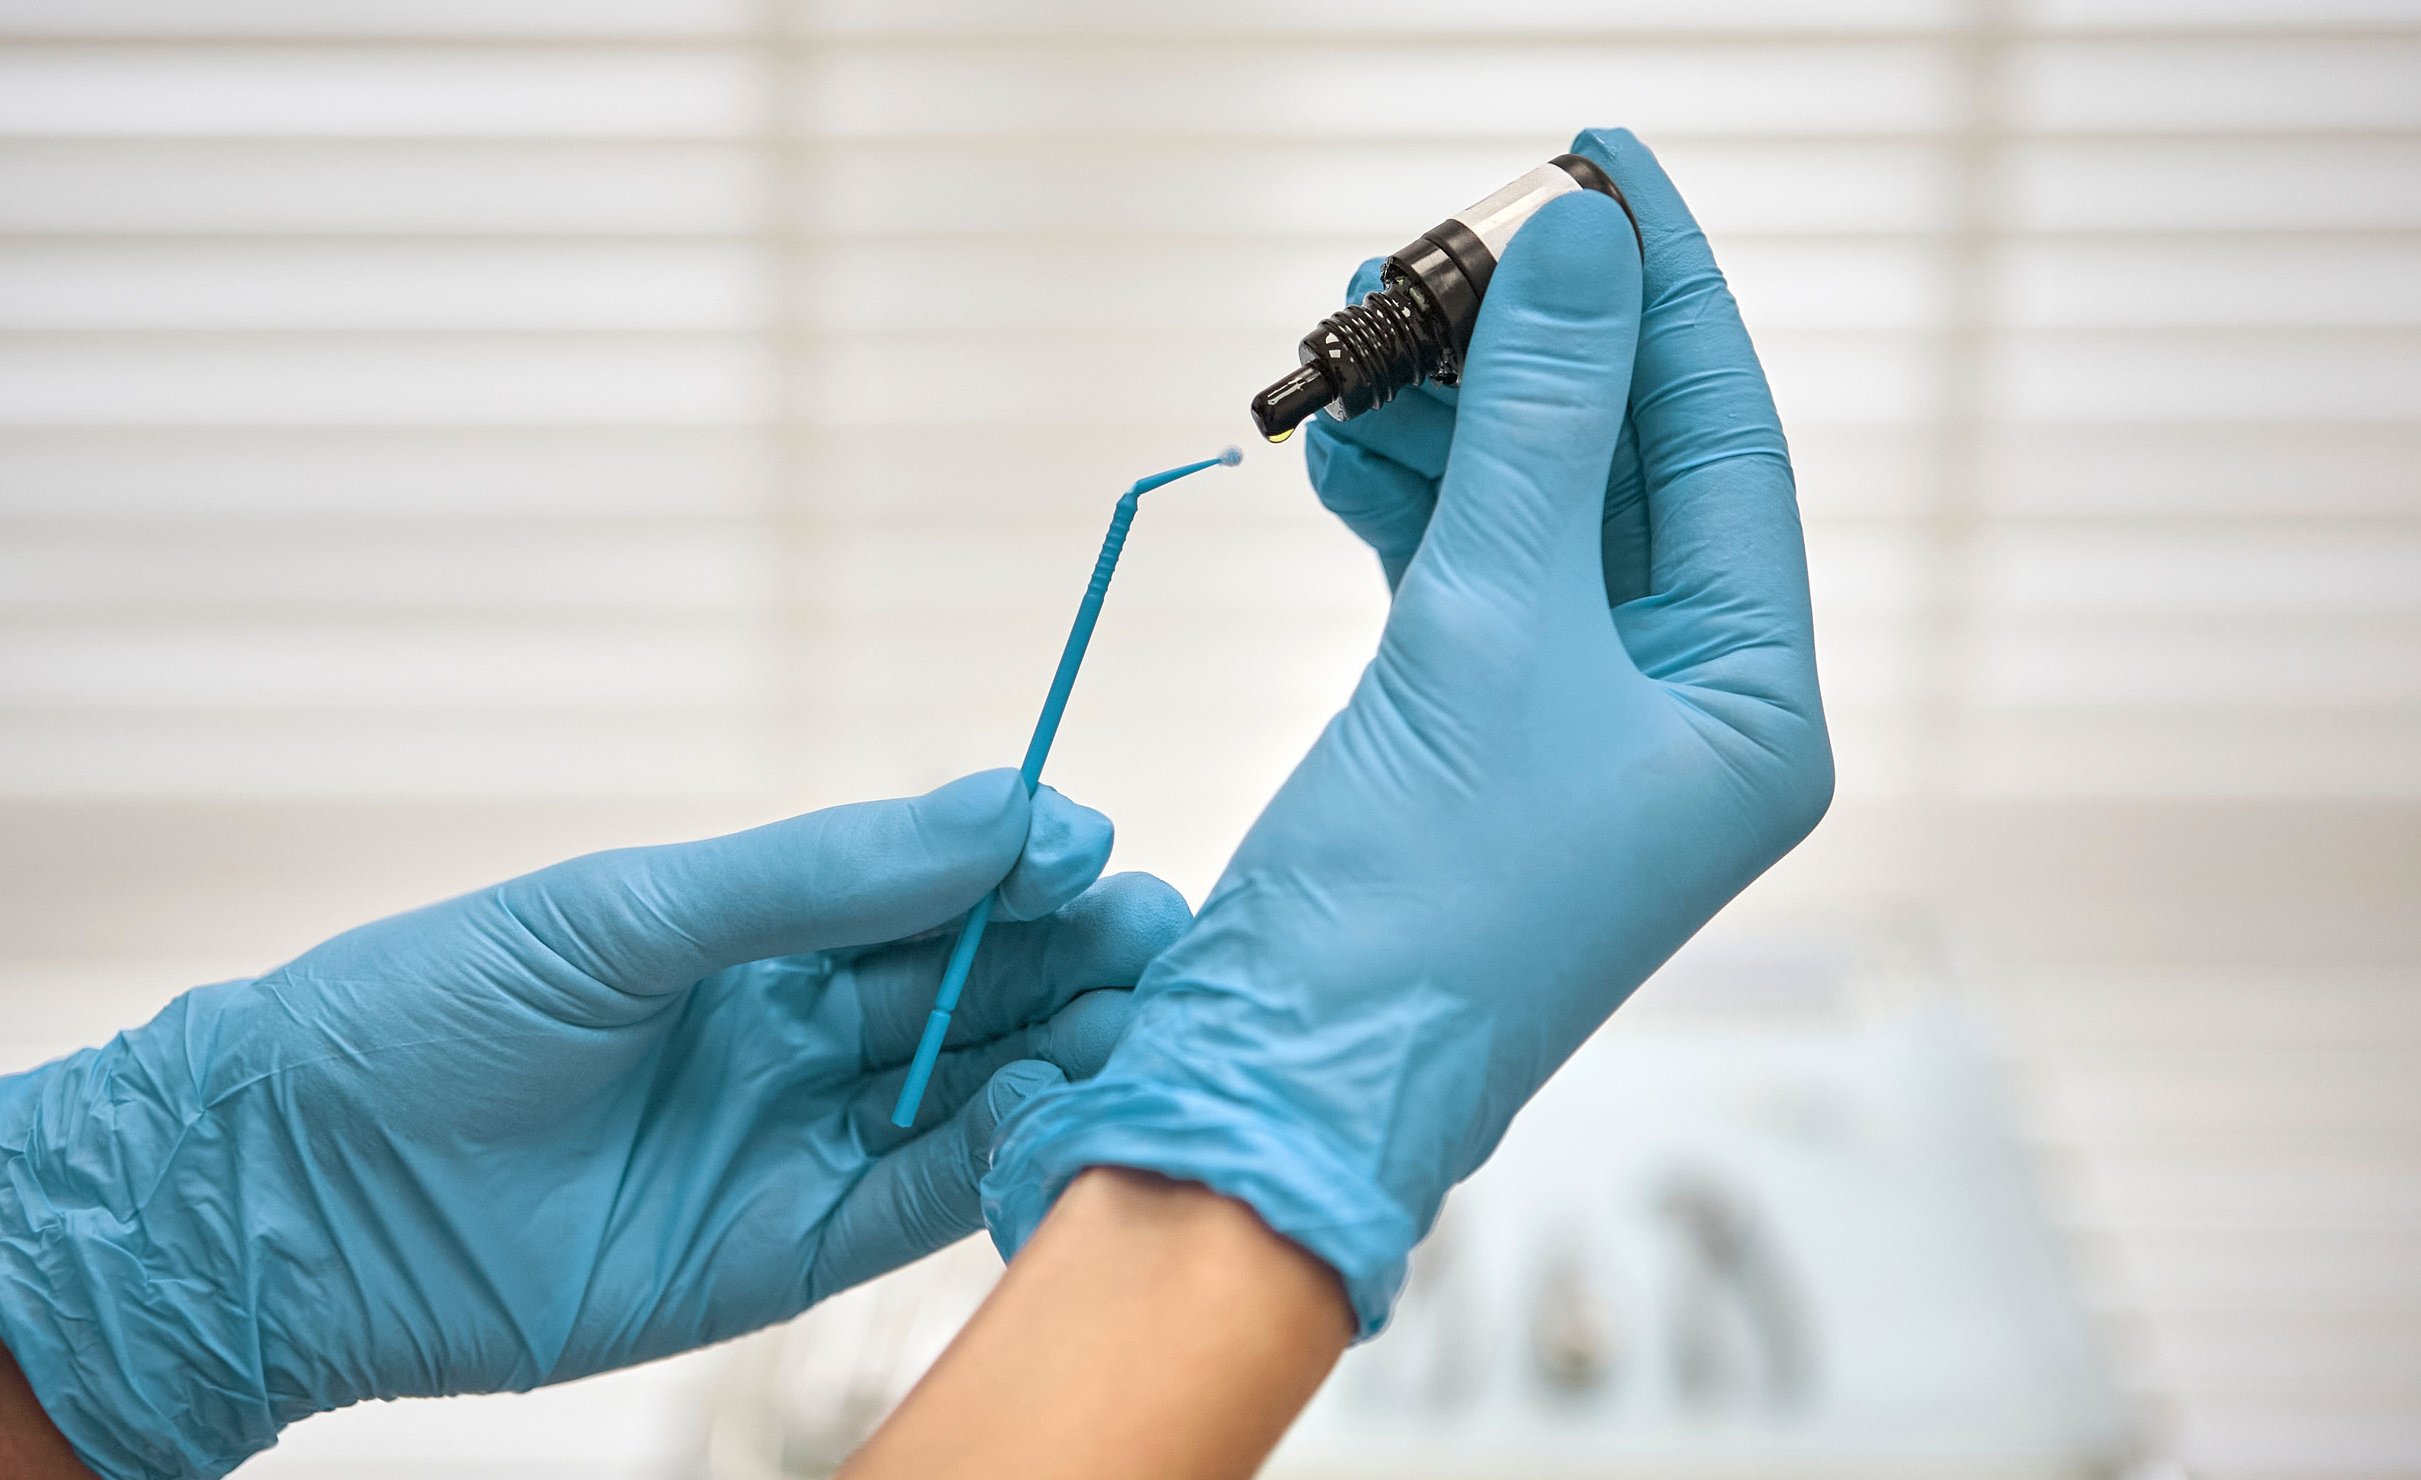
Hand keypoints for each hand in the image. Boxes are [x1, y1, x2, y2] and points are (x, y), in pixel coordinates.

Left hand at [0, 771, 1188, 1478]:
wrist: (297, 1203)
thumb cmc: (428, 1017)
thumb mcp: (625, 916)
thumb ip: (817, 874)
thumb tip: (999, 810)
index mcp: (751, 929)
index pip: (924, 886)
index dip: (1015, 864)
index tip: (1090, 844)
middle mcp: (791, 1030)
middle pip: (973, 984)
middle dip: (1073, 955)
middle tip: (1166, 940)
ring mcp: (795, 1140)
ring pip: (969, 1086)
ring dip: (1065, 1051)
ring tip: (1153, 1023)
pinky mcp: (786, 1251)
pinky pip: (920, 1199)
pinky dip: (999, 1156)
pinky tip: (1062, 1110)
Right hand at [986, 128, 1833, 1333]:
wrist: (1282, 1082)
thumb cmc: (1416, 904)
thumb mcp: (1490, 631)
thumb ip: (1542, 425)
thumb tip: (1582, 243)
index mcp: (1754, 702)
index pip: (1730, 441)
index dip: (1665, 291)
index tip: (1601, 158)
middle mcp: (1689, 709)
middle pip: (1630, 465)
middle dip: (1531, 350)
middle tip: (1438, 243)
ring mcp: (1584, 726)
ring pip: (1534, 512)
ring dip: (1452, 419)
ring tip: (1361, 330)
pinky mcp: (1483, 739)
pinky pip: (1465, 576)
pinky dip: (1406, 505)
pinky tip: (1344, 446)